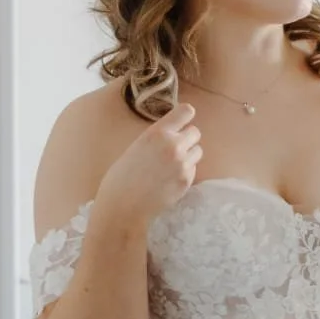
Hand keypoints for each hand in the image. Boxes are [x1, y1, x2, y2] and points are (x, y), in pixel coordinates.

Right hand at [96, 104, 201, 228]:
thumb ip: (157, 139)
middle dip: (187, 139)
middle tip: (174, 149)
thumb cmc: (121, 177)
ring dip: (189, 155)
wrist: (123, 206)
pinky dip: (185, 172)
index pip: (186, 111)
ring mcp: (182, 163)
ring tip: (171, 165)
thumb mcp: (137, 147)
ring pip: (198, 151)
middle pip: (195, 132)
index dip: (185, 117)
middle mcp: (173, 145)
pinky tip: (168, 180)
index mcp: (157, 133)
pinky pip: (193, 169)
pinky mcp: (187, 180)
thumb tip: (173, 134)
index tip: (182, 123)